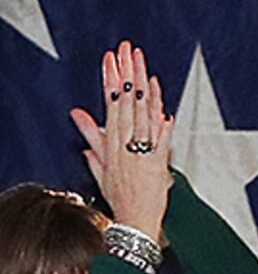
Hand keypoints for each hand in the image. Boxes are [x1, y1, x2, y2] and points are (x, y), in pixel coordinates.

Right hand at [66, 41, 173, 233]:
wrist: (134, 221)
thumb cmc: (120, 196)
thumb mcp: (100, 165)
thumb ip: (91, 138)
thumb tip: (79, 116)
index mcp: (111, 145)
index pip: (110, 105)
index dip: (111, 81)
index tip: (111, 60)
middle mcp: (125, 147)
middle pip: (125, 104)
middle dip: (126, 75)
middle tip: (126, 51)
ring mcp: (142, 155)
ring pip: (142, 117)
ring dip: (143, 90)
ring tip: (143, 66)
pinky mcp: (158, 166)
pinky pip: (160, 140)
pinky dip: (161, 124)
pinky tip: (163, 105)